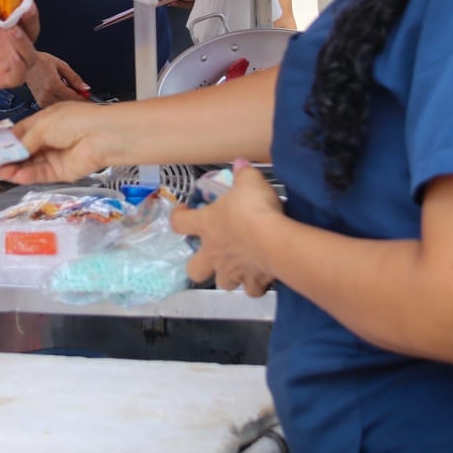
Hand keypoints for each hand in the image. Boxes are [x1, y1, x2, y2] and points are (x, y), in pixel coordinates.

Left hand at [0, 0, 34, 89]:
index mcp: (8, 22)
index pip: (26, 15)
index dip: (29, 9)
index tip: (27, 2)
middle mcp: (12, 41)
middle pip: (32, 34)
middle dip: (30, 23)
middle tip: (22, 14)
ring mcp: (9, 59)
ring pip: (30, 55)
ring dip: (24, 43)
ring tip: (12, 31)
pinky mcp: (2, 77)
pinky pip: (18, 76)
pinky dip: (20, 67)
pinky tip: (13, 57)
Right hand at [0, 101, 115, 183]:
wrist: (102, 137)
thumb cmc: (75, 121)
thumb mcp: (43, 124)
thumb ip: (24, 140)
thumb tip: (8, 151)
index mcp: (43, 122)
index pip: (18, 133)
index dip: (3, 141)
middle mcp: (47, 139)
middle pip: (21, 151)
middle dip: (5, 157)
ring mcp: (52, 157)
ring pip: (28, 165)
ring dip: (13, 168)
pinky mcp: (59, 173)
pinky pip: (39, 174)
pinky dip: (26, 175)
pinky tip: (14, 175)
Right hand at [25, 52, 89, 107]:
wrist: (26, 63)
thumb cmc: (41, 61)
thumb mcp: (61, 65)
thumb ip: (75, 78)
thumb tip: (85, 87)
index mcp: (53, 85)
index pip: (73, 97)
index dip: (83, 98)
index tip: (87, 96)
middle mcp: (47, 94)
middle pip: (68, 103)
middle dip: (76, 99)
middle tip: (81, 93)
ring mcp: (42, 100)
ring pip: (61, 106)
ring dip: (68, 101)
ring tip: (68, 90)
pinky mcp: (39, 102)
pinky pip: (54, 106)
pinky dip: (60, 101)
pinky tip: (60, 93)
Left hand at [171, 162, 282, 296]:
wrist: (274, 241)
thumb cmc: (253, 209)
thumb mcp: (249, 182)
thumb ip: (243, 173)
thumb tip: (240, 163)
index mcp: (206, 225)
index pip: (178, 223)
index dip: (178, 216)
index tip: (184, 210)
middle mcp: (214, 253)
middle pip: (194, 270)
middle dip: (199, 265)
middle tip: (212, 254)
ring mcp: (232, 271)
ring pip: (222, 284)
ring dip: (229, 276)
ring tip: (240, 265)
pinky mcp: (252, 282)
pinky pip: (251, 290)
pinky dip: (255, 284)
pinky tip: (262, 275)